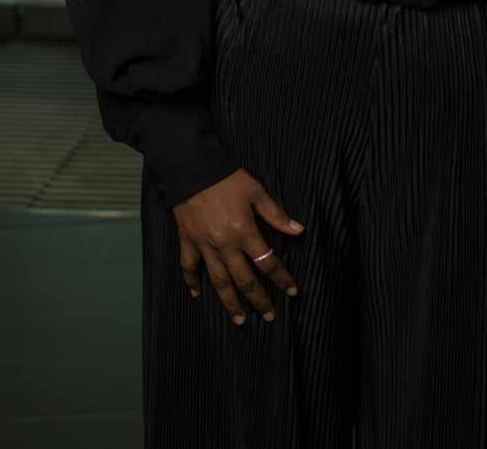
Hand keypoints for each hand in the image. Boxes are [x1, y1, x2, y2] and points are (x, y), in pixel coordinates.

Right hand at [172, 169, 303, 324]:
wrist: (191, 166)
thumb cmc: (226, 177)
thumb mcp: (256, 191)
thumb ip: (276, 214)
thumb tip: (298, 230)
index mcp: (244, 231)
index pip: (268, 262)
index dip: (282, 278)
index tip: (293, 291)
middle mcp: (225, 244)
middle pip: (244, 279)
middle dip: (259, 300)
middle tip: (269, 316)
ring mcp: (204, 244)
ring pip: (218, 280)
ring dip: (230, 302)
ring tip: (239, 320)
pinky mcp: (188, 239)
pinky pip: (189, 265)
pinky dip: (191, 281)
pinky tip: (196, 295)